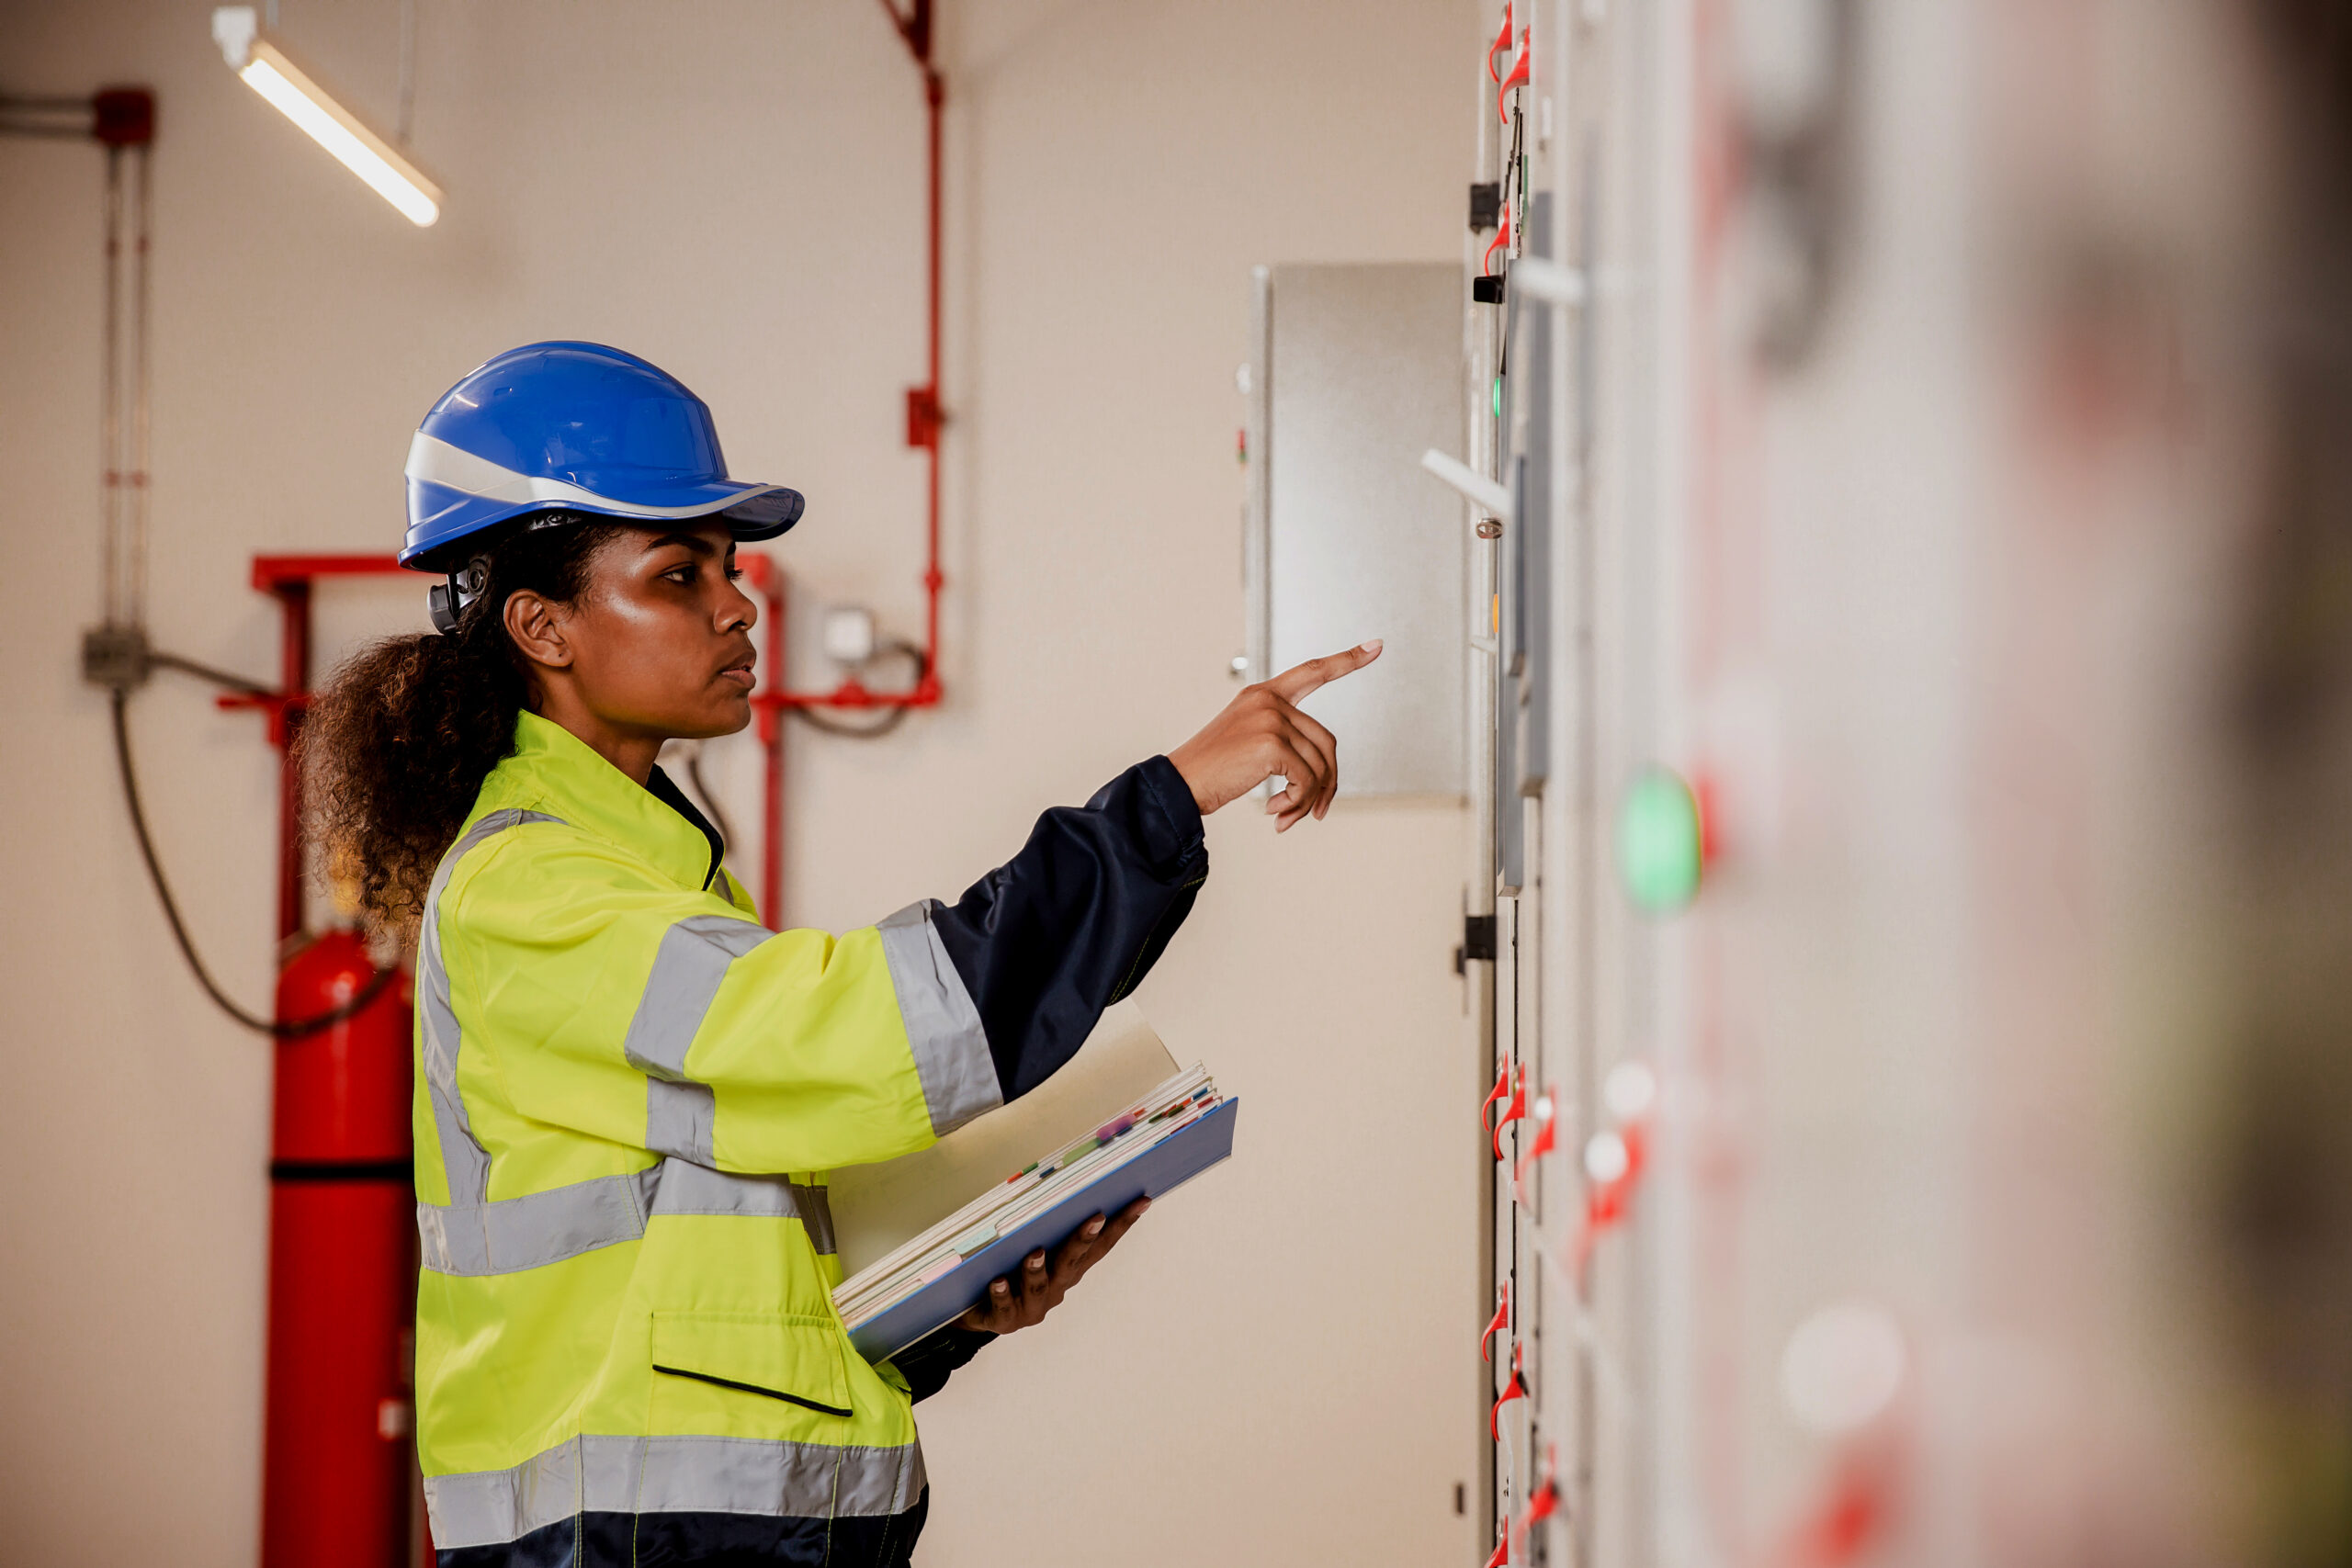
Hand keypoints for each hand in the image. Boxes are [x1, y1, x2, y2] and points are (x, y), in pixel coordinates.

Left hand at [954, 1197, 1148, 1334]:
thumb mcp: (1030, 1248)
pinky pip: (1003, 1306)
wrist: (978, 1314)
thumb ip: (1045, 1227)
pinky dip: (1002, 1294)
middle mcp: (1056, 1289)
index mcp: (1068, 1270)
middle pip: (1072, 1263)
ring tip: (1036, 1252)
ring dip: (1038, 1269)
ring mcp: (1031, 1307)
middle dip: (1084, 1240)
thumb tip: (1061, 1187)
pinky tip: (998, 1281)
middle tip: (1097, 1217)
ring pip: (1038, 1287)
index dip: (1121, 1225)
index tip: (1141, 1201)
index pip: (1099, 1247)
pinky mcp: (1003, 1319)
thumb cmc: (1009, 1271)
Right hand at [1166, 641, 1382, 829]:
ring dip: (1308, 800)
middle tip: (1316, 811)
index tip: (1376, 646)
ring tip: (1285, 815)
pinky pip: (1306, 781)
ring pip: (1319, 766)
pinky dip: (1297, 804)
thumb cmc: (1212, 769)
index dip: (1347, 660)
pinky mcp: (1271, 744)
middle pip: (1326, 741)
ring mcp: (1271, 720)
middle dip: (1327, 781)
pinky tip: (1275, 813)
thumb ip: (1283, 739)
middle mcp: (1269, 701)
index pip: (1313, 671)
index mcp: (1263, 694)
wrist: (1179, 784)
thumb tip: (1323, 771)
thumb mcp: (1247, 741)